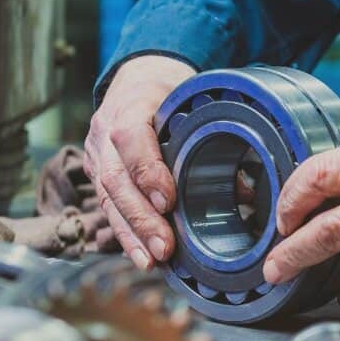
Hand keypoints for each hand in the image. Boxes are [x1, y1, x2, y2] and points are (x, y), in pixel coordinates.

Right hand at [84, 54, 195, 268]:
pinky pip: (106, 207)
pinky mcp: (94, 171)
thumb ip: (214, 143)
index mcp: (132, 104)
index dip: (147, 170)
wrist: (136, 80)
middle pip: (116, 179)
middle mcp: (105, 130)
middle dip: (142, 218)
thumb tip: (246, 191)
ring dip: (132, 234)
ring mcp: (95, 152)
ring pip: (107, 198)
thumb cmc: (169, 94)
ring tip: (153, 260)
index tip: (167, 201)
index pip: (131, 137)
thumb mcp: (192, 103)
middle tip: (165, 246)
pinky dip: (126, 235)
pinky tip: (142, 257)